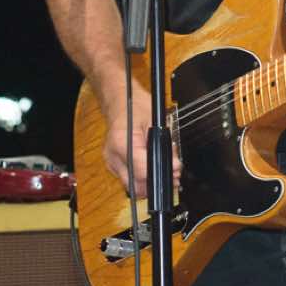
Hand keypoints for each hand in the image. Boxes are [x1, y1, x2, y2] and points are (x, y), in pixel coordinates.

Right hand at [99, 77, 168, 199]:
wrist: (121, 100)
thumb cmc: (136, 106)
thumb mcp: (155, 122)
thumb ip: (164, 145)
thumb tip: (174, 165)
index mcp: (121, 142)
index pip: (141, 170)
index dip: (160, 172)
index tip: (174, 169)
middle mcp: (113, 156)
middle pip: (136, 184)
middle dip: (156, 182)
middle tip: (172, 173)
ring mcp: (111, 162)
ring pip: (133, 185)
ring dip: (149, 181)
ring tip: (163, 167)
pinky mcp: (113, 165)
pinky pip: (130, 179)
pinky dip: (142, 176)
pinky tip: (151, 165)